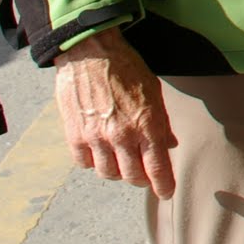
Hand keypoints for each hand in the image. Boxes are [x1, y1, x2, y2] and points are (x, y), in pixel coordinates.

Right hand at [53, 31, 176, 197]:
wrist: (90, 51)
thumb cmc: (126, 67)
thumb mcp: (153, 90)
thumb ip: (161, 121)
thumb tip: (168, 145)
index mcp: (146, 123)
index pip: (157, 167)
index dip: (163, 184)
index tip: (167, 192)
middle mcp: (121, 135)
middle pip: (132, 176)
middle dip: (142, 179)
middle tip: (145, 176)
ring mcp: (96, 138)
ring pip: (108, 173)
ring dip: (118, 172)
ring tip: (122, 163)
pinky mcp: (74, 135)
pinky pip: (84, 163)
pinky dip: (93, 162)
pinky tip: (99, 153)